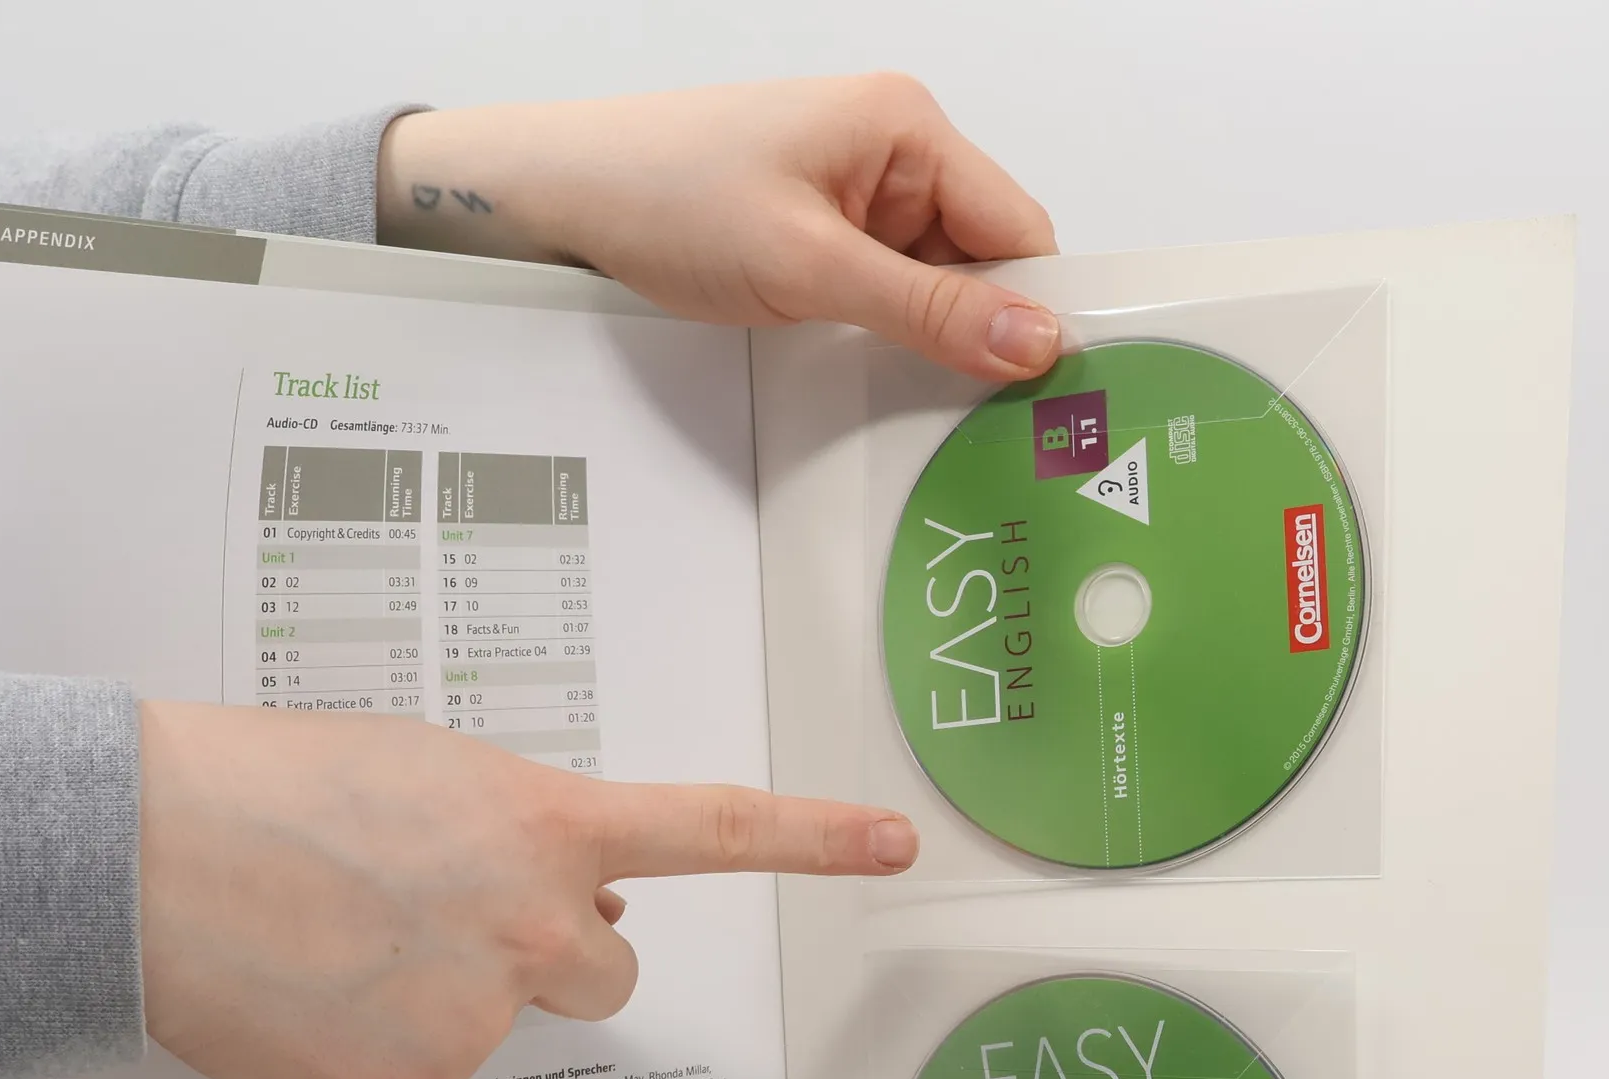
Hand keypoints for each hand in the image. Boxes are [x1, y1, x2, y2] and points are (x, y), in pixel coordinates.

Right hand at [138, 704, 917, 1078]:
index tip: (894, 844)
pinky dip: (380, 1061)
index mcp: (541, 828)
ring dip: (451, 1003)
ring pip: (504, 1031)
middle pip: (606, 975)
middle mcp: (537, 929)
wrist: (139, 857)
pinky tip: (316, 1012)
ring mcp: (482, 1023)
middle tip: (439, 928)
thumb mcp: (422, 775)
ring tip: (343, 951)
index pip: (708, 830)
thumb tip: (581, 899)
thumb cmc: (264, 788)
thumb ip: (519, 833)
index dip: (810, 836)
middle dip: (548, 959)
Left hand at [377, 75, 1059, 379]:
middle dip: (977, 332)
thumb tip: (1032, 341)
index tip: (1044, 391)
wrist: (564, 196)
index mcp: (907, 129)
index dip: (1034, 310)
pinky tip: (866, 370)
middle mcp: (893, 152)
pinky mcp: (822, 232)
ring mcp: (856, 194)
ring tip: (905, 394)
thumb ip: (925, 310)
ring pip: (933, 284)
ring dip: (924, 339)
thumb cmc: (665, 195)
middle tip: (975, 417)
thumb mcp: (809, 266)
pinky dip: (885, 334)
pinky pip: (885, 290)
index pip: (1018, 229)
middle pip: (982, 261)